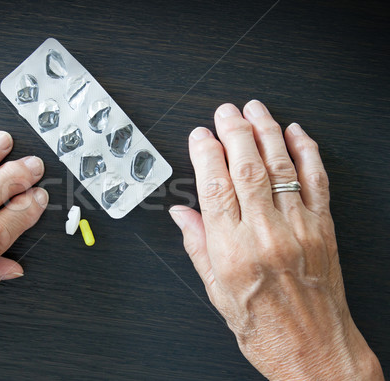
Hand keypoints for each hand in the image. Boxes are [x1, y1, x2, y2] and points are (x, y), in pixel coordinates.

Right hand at [170, 101, 382, 379]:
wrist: (314, 351)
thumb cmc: (265, 328)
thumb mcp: (217, 292)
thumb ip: (197, 246)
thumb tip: (181, 214)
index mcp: (232, 251)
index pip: (214, 188)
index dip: (205, 155)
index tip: (200, 136)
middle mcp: (265, 234)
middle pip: (246, 168)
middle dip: (233, 132)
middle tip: (225, 112)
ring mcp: (298, 228)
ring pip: (280, 167)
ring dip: (266, 132)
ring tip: (255, 110)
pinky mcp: (323, 228)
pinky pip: (316, 180)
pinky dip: (307, 152)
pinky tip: (296, 133)